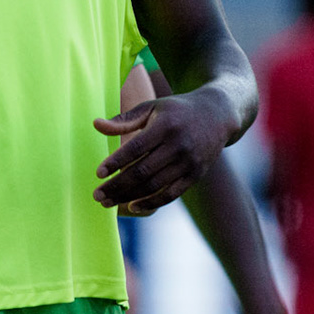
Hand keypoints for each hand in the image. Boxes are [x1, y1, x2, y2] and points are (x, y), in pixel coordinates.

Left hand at [93, 91, 236, 216]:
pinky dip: (152, 203)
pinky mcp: (195, 175)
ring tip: (108, 202)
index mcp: (165, 126)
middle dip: (117, 186)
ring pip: (154, 186)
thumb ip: (124, 119)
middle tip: (97, 195)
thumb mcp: (151, 107)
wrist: (217, 115)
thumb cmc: (176, 111)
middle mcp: (178, 145)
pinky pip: (171, 194)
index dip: (116, 162)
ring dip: (128, 197)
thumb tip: (96, 125)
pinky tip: (133, 206)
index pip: (136, 147)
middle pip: (142, 171)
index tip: (99, 173)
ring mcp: (188, 162)